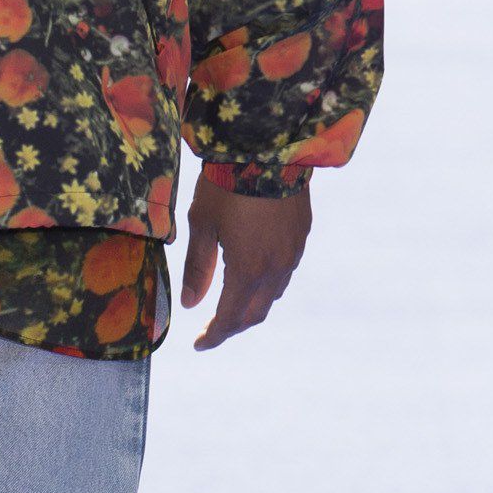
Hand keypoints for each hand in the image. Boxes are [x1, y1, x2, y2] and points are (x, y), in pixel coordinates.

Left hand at [179, 173, 310, 348]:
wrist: (268, 148)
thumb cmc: (225, 185)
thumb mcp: (202, 225)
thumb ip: (198, 267)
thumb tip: (191, 304)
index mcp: (247, 269)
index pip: (230, 318)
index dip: (214, 335)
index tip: (199, 344)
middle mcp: (275, 267)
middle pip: (255, 312)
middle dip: (232, 326)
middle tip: (212, 330)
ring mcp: (292, 252)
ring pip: (273, 293)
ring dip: (251, 304)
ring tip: (230, 303)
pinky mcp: (301, 235)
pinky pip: (284, 270)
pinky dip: (266, 282)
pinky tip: (253, 273)